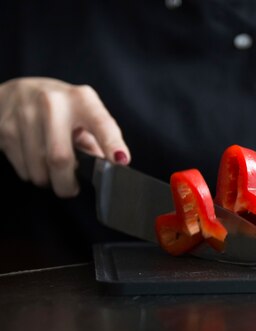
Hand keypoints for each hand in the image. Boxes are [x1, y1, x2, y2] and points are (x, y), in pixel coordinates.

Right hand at [0, 77, 129, 196]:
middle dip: (67, 184)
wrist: (17, 91)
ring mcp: (24, 113)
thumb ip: (99, 139)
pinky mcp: (4, 127)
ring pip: (38, 168)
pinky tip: (35, 161)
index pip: (101, 123)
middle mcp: (52, 102)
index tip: (120, 161)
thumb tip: (111, 166)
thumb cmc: (60, 109)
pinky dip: (31, 174)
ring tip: (52, 172)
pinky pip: (22, 168)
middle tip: (71, 189)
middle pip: (60, 158)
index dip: (112, 144)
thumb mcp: (84, 115)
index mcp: (81, 99)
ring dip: (48, 180)